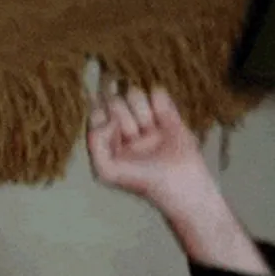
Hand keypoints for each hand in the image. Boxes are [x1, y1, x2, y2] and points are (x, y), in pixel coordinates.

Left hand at [86, 85, 212, 212]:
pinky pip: (157, 92)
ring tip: (149, 133)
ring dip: (141, 113)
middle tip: (134, 136)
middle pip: (115, 100)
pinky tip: (162, 122)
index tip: (112, 124)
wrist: (179, 183)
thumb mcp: (106, 170)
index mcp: (107, 137)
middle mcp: (123, 124)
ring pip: (134, 92)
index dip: (100, 111)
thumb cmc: (141, 181)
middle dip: (123, 116)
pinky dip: (159, 105)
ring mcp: (145, 116)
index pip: (96, 111)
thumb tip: (109, 116)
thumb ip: (95, 141)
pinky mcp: (167, 111)